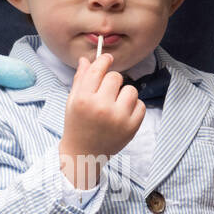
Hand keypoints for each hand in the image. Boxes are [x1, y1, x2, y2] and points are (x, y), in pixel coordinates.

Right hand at [59, 53, 145, 188]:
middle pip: (116, 77)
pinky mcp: (131, 128)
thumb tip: (87, 59)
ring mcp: (118, 119)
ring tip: (114, 105)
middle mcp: (101, 108)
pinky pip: (140, 105)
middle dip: (112, 81)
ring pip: (131, 90)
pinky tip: (122, 114)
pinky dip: (133, 107)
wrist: (84, 154)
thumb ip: (80, 79)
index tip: (108, 59)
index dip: (104, 60)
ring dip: (124, 94)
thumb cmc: (77, 124)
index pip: (98, 69)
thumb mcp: (72, 101)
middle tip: (106, 91)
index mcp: (83, 99)